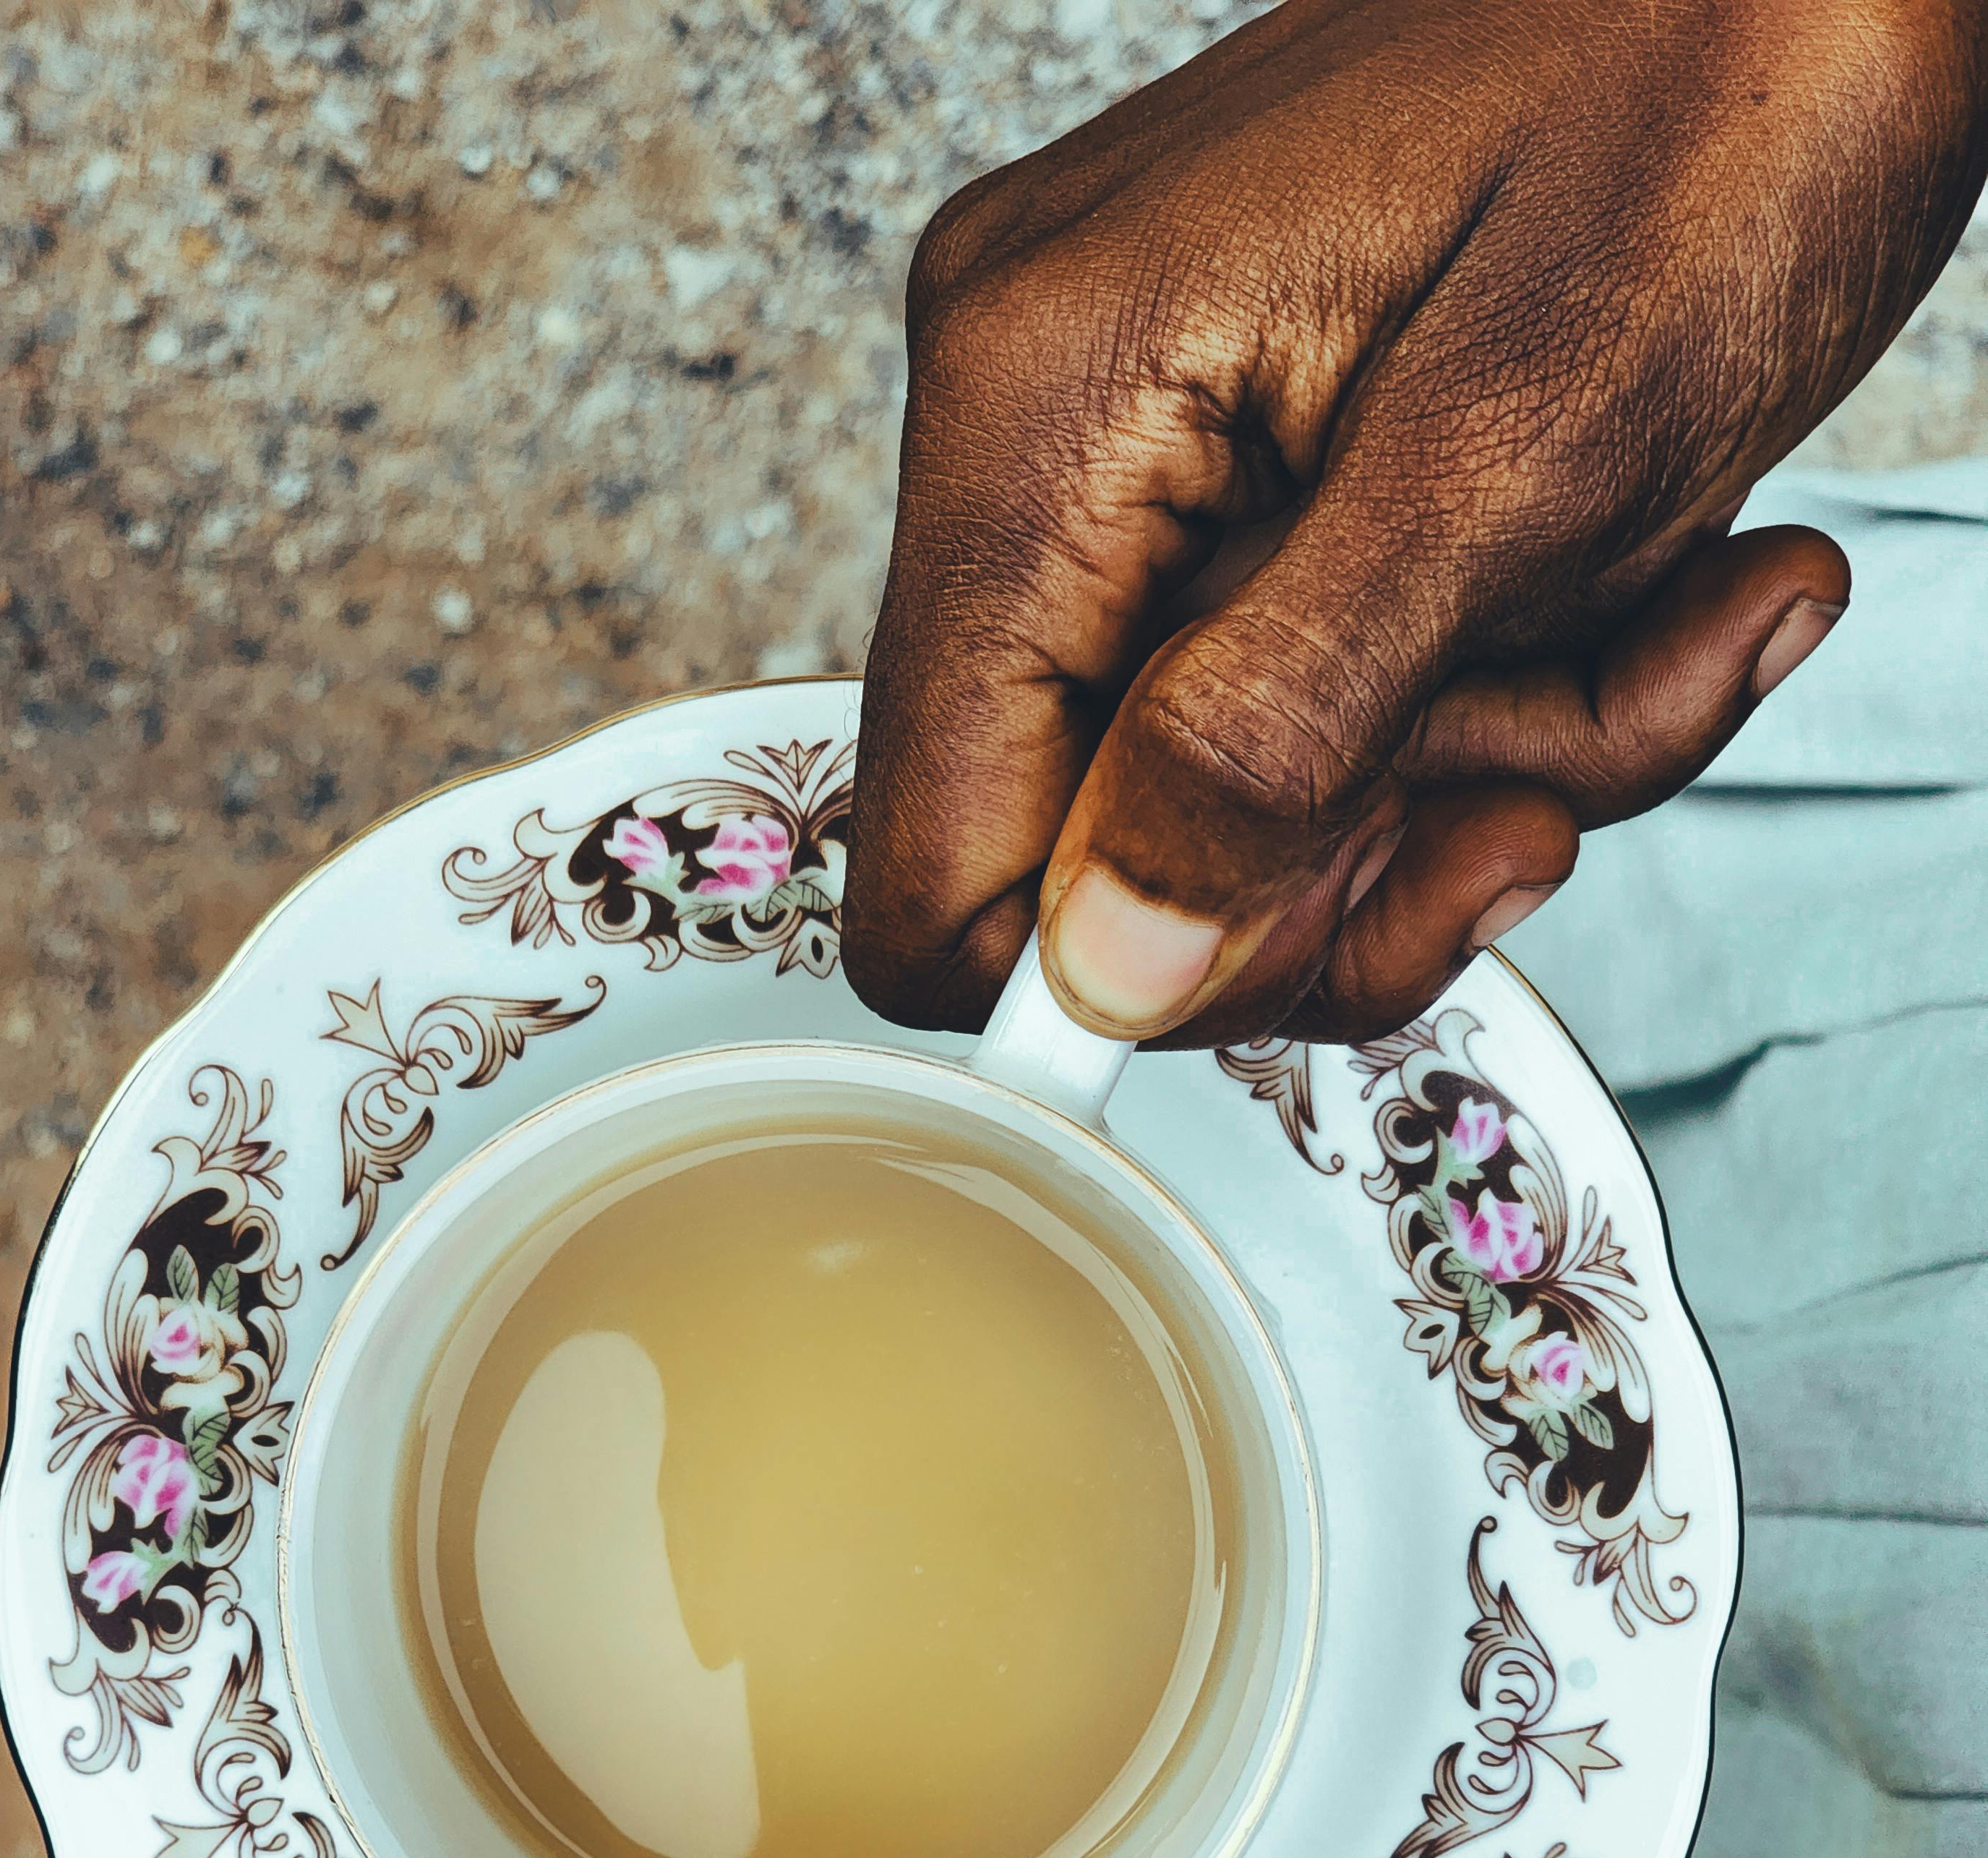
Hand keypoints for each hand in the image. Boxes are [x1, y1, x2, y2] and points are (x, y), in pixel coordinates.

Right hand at [843, 0, 1987, 1050]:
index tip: (1329, 931)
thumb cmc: (1719, 93)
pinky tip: (1645, 590)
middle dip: (1364, 858)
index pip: (936, 847)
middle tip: (1544, 774)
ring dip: (1480, 774)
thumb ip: (1279, 736)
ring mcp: (1131, 440)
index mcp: (1043, 407)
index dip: (1119, 966)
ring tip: (1655, 627)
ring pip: (1247, 796)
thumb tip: (1108, 964)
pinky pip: (1322, 696)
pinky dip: (1502, 698)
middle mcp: (1038, 422)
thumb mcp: (1518, 460)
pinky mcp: (1232, 457)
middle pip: (1105, 852)